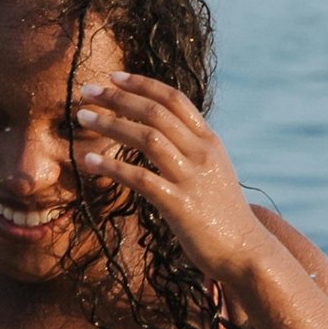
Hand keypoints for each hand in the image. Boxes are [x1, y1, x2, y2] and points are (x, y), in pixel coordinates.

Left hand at [77, 74, 263, 281]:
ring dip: (111, 124)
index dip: (142, 85)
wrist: (245, 251)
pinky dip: (112, 167)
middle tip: (86, 91)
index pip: (174, 99)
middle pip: (156, 112)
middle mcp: (202, 153)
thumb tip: (162, 134)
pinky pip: (141, 179)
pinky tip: (89, 161)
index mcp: (209, 141)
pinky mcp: (180, 205)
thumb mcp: (213, 171)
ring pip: (148, 137)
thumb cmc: (222, 215)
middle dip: (118, 98)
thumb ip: (191, 150)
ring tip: (82, 118)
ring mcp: (192, 178)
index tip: (113, 77)